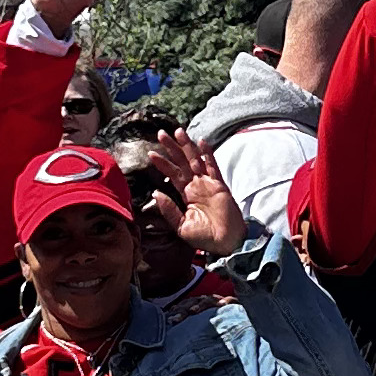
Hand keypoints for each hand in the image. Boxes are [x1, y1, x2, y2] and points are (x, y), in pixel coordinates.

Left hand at [147, 126, 244, 261]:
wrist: (225, 244)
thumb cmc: (204, 237)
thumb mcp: (181, 225)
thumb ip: (169, 209)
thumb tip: (156, 192)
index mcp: (186, 195)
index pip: (172, 174)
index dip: (162, 163)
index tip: (150, 153)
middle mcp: (196, 186)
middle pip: (182, 162)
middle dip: (172, 148)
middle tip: (161, 133)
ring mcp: (208, 184)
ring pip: (195, 160)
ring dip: (186, 146)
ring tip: (178, 131)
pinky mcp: (219, 185)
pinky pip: (212, 166)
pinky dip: (207, 154)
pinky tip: (201, 142)